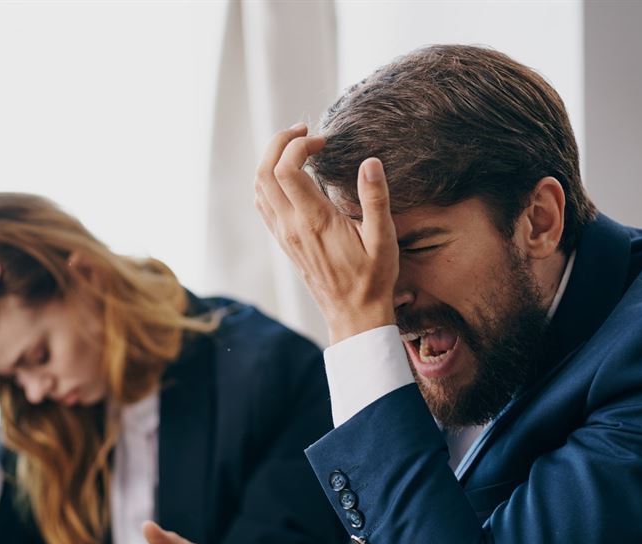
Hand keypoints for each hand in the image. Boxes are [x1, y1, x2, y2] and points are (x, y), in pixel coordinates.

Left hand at [254, 123, 399, 343]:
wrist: (353, 314)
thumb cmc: (372, 279)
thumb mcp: (383, 239)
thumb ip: (376, 199)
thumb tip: (371, 163)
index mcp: (315, 221)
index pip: (287, 170)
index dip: (299, 145)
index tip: (322, 141)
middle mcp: (291, 227)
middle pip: (263, 173)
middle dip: (279, 143)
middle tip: (304, 131)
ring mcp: (284, 235)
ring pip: (258, 188)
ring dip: (271, 160)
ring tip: (297, 147)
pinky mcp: (283, 242)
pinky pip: (263, 204)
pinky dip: (268, 181)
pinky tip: (290, 175)